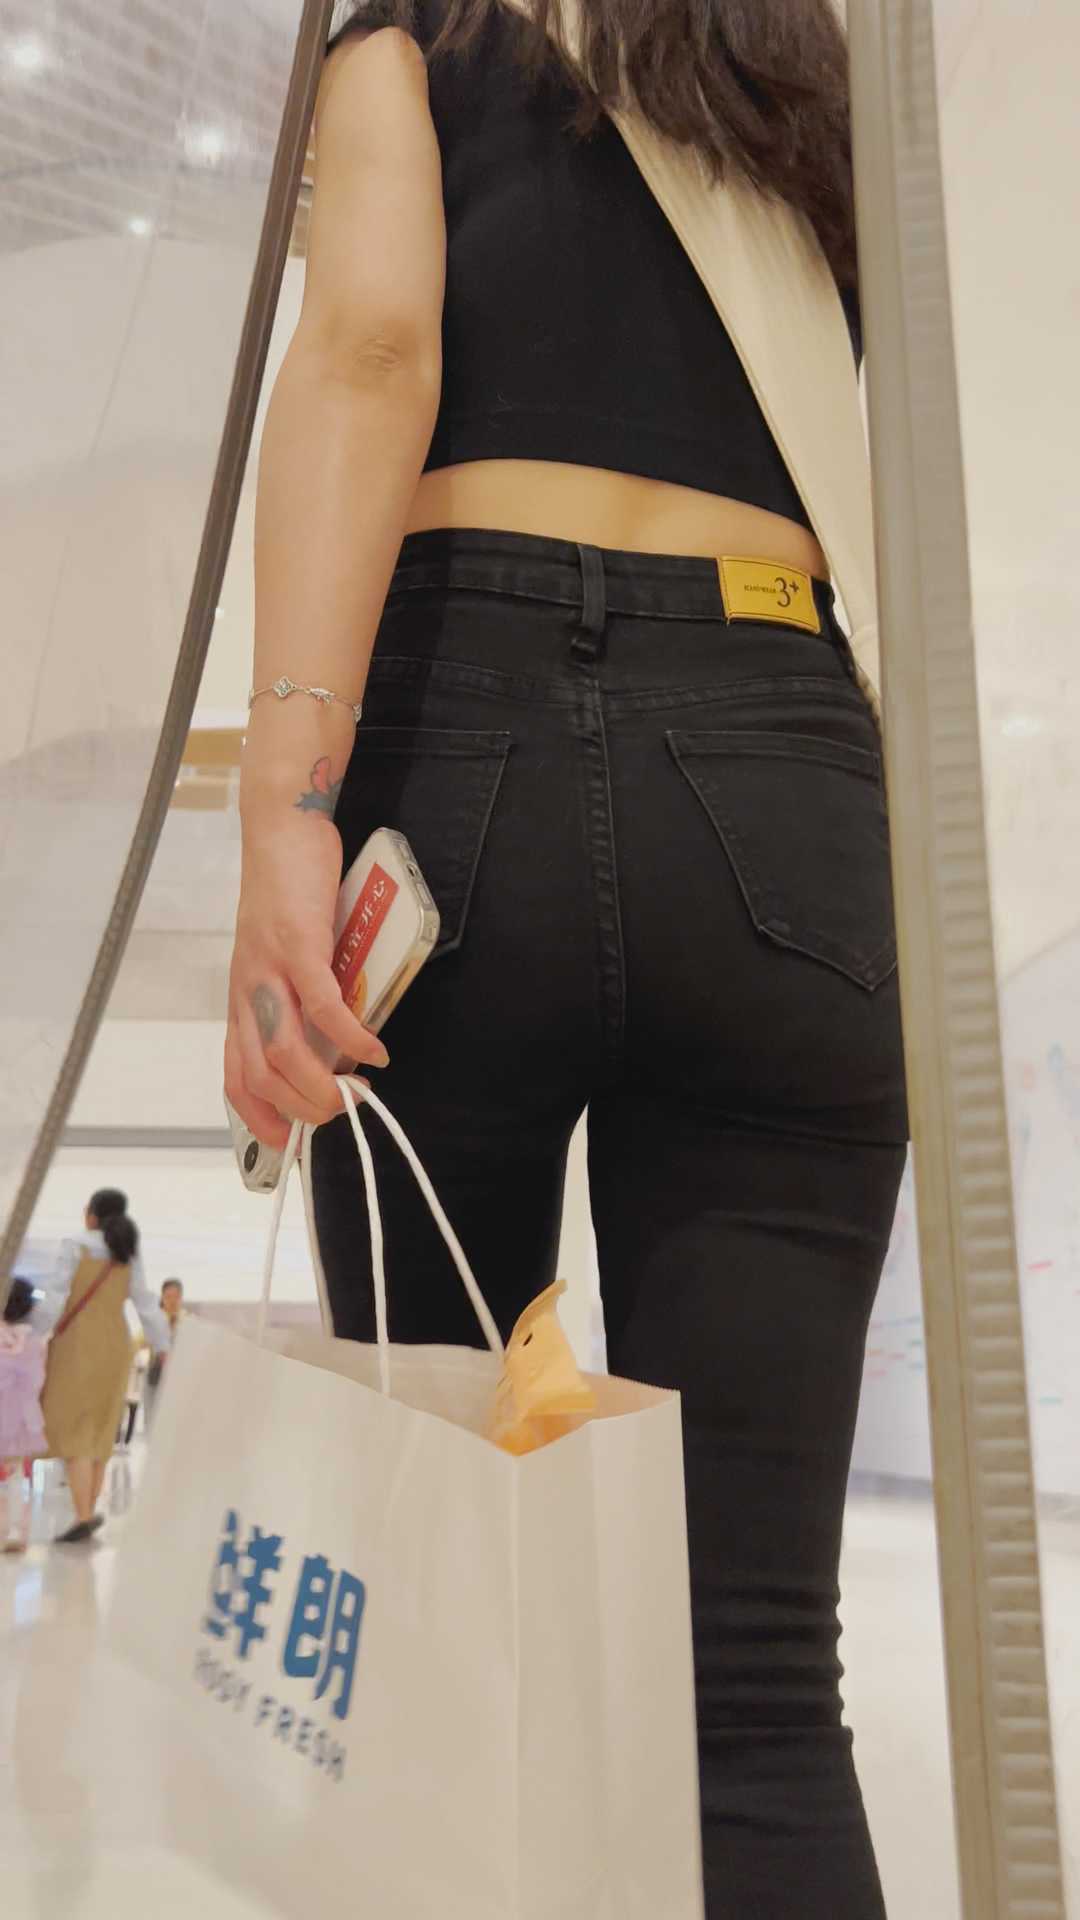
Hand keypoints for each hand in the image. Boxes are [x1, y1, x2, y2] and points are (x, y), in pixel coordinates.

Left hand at [225, 812, 387, 1149]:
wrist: (281, 829)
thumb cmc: (289, 891)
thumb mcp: (285, 956)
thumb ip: (300, 997)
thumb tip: (337, 1041)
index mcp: (242, 999)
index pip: (236, 1077)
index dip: (259, 1120)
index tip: (293, 1143)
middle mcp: (248, 991)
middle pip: (260, 1077)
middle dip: (301, 1112)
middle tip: (340, 1118)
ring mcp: (269, 970)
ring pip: (285, 1051)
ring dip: (323, 1086)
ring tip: (358, 1096)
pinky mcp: (298, 945)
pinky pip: (323, 1005)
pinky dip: (351, 1037)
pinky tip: (375, 1052)